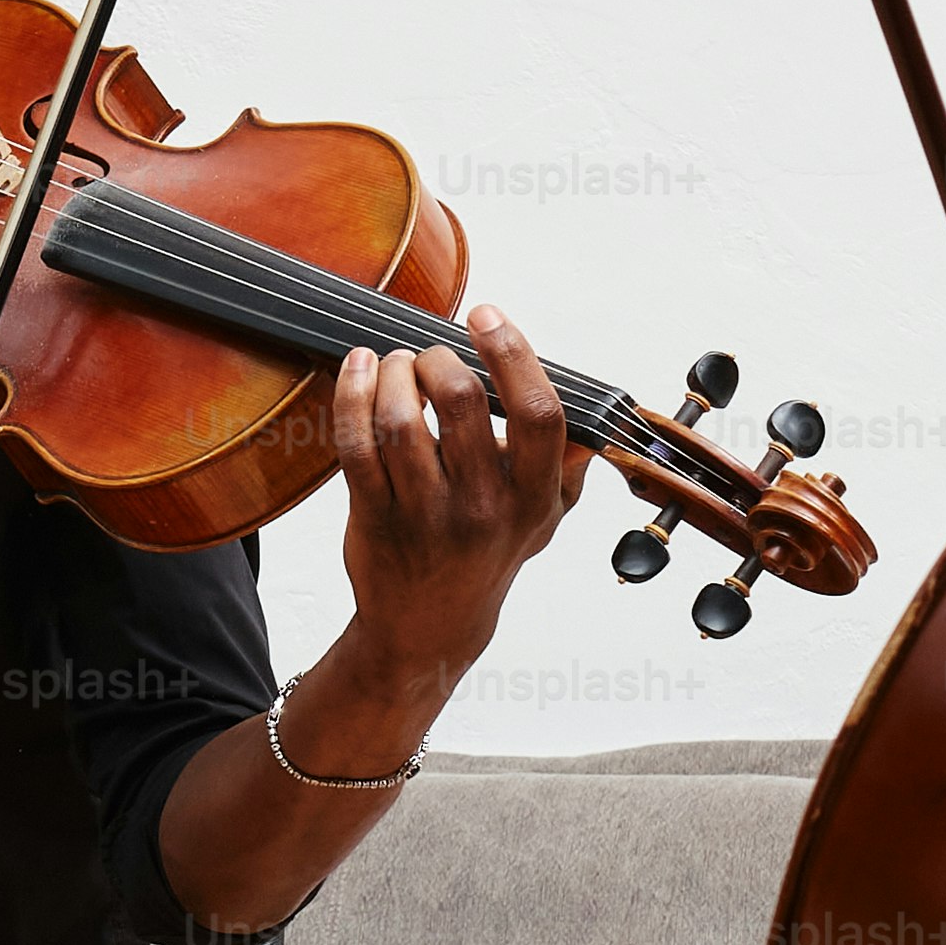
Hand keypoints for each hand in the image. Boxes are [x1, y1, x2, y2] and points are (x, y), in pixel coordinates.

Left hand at [322, 301, 584, 685]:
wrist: (428, 628)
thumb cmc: (486, 558)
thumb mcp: (543, 521)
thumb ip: (567, 470)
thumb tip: (593, 423)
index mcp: (533, 498)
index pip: (538, 413)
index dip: (512, 353)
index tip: (486, 316)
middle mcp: (483, 508)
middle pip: (460, 401)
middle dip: (438, 358)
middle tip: (431, 356)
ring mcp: (425, 515)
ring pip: (401, 419)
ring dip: (394, 373)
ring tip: (396, 366)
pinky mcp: (374, 518)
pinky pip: (356, 444)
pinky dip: (352, 394)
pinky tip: (359, 370)